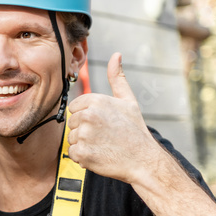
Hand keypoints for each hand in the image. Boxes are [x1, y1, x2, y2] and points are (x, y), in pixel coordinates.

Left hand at [66, 53, 161, 183]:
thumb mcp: (128, 100)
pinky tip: (99, 155)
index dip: (86, 117)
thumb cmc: (135, 130)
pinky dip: (83, 157)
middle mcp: (88, 116)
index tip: (101, 123)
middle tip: (104, 136)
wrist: (143, 160)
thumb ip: (117, 77)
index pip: (75, 108)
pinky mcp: (83, 153)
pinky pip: (72, 154)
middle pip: (72, 123)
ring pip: (71, 139)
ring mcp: (85, 135)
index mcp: (96, 100)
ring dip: (83, 144)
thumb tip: (116, 55)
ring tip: (103, 145)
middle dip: (84, 130)